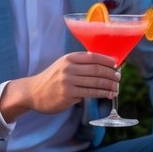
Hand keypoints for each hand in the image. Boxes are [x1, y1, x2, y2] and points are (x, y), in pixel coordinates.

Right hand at [1, 51, 118, 118]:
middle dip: (111, 74)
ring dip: (109, 85)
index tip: (117, 65)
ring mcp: (68, 82)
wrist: (33, 92)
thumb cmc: (52, 79)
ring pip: (95, 82)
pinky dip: (102, 93)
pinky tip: (108, 94)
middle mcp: (69, 68)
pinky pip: (90, 93)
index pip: (93, 57)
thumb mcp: (63, 65)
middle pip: (97, 70)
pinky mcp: (68, 95)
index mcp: (69, 58)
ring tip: (117, 88)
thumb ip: (79, 64)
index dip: (107, 60)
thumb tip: (103, 65)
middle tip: (119, 78)